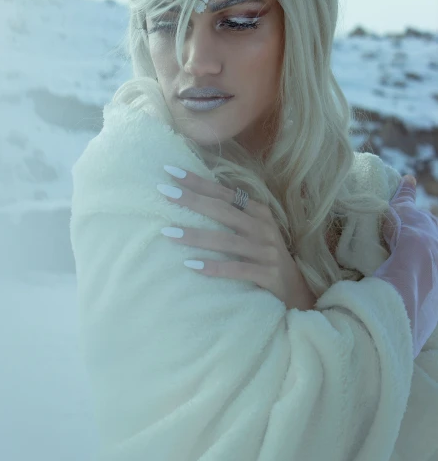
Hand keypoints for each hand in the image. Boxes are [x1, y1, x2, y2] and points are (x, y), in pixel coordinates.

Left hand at [157, 166, 315, 310]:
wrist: (296, 290)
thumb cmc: (266, 256)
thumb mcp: (255, 230)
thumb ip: (233, 214)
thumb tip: (196, 197)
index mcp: (259, 212)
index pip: (224, 193)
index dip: (199, 181)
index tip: (171, 171)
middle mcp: (263, 227)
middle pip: (223, 211)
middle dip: (193, 200)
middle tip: (164, 191)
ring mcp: (266, 251)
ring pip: (226, 241)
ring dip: (196, 236)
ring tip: (168, 233)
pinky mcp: (267, 274)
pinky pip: (236, 269)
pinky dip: (214, 267)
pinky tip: (191, 264)